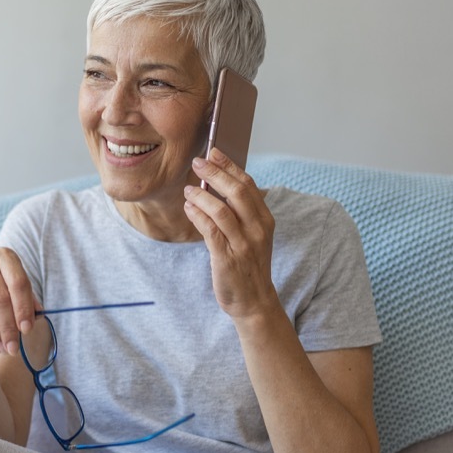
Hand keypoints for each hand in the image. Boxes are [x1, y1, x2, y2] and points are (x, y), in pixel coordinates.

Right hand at [0, 247, 37, 356]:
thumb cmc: (0, 294)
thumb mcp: (17, 295)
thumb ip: (28, 303)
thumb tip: (37, 316)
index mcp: (5, 256)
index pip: (18, 283)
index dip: (23, 308)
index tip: (27, 330)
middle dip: (8, 326)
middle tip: (14, 347)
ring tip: (2, 347)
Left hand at [183, 147, 277, 320]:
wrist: (254, 301)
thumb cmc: (248, 265)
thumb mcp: (252, 235)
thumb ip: (239, 212)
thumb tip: (217, 184)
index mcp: (264, 220)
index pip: (248, 185)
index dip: (230, 166)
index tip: (214, 152)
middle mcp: (257, 229)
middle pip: (236, 192)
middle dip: (215, 173)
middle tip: (197, 161)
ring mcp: (243, 244)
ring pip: (221, 210)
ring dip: (202, 196)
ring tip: (188, 189)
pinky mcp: (227, 258)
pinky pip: (210, 231)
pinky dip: (198, 215)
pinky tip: (189, 208)